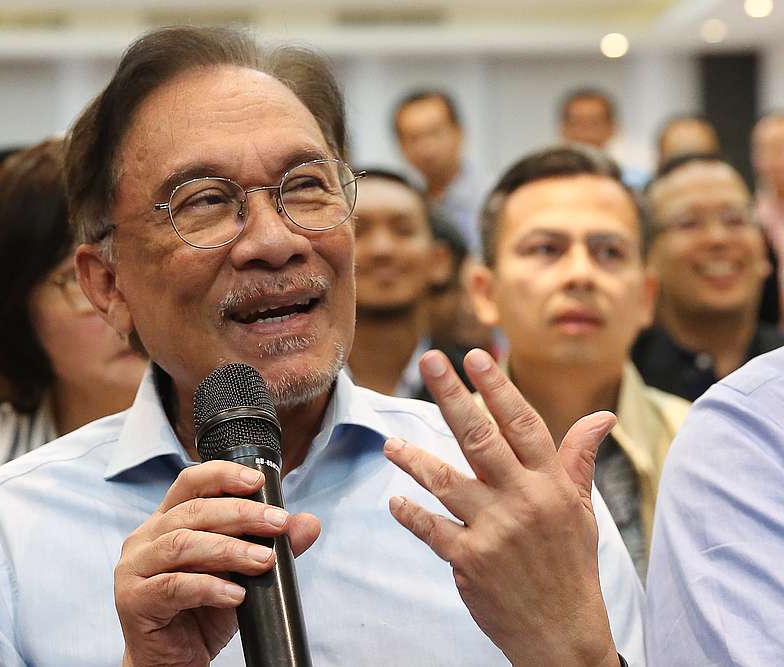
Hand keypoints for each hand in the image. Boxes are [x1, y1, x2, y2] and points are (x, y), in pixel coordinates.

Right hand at [115, 460, 320, 666]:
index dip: (222, 476)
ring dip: (229, 549)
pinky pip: (173, 587)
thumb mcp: (241, 575)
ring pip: (182, 544)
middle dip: (241, 514)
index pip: (189, 483)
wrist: (175, 663)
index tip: (259, 481)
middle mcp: (145, 539)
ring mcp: (134, 569)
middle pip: (193, 511)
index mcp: (166, 522)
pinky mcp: (133, 601)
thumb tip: (308, 524)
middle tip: (277, 523)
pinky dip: (209, 587)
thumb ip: (269, 546)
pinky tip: (236, 595)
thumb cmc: (201, 613)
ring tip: (264, 561)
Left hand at [385, 349, 619, 666]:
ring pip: (446, 480)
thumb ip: (578, 460)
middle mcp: (523, 500)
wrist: (563, 632)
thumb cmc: (571, 564)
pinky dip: (410, 513)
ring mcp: (494, 530)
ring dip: (414, 459)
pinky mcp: (469, 559)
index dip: (499, 387)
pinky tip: (396, 500)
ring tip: (391, 444)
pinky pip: (430, 528)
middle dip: (452, 396)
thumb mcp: (582, 510)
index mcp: (551, 485)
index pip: (523, 424)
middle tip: (429, 361)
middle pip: (481, 437)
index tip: (476, 356)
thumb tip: (602, 417)